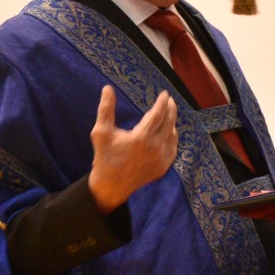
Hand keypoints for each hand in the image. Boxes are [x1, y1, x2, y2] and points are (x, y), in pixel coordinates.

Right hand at [87, 86, 177, 213]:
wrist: (110, 186)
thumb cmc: (104, 157)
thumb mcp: (101, 132)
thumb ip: (106, 109)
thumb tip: (107, 88)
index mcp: (141, 137)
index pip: (158, 114)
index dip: (162, 102)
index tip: (164, 93)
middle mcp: (154, 148)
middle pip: (169, 122)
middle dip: (170, 109)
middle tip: (169, 100)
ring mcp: (161, 159)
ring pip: (173, 135)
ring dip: (171, 123)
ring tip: (167, 114)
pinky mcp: (163, 168)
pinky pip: (172, 148)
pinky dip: (172, 138)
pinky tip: (167, 132)